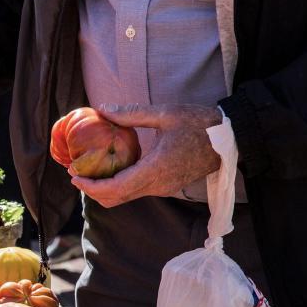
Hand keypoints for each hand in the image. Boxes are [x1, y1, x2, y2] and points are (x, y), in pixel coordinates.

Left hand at [71, 103, 222, 207]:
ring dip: (104, 189)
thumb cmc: (200, 123)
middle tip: (76, 174)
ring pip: (124, 198)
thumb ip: (131, 113)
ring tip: (89, 172)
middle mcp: (157, 185)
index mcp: (155, 170)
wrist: (232, 139)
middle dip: (91, 189)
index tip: (74, 176)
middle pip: (115, 198)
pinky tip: (111, 169)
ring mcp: (162, 189)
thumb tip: (102, 108)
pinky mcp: (166, 187)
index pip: (114, 188)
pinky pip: (136, 192)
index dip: (90, 186)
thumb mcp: (165, 113)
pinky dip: (118, 186)